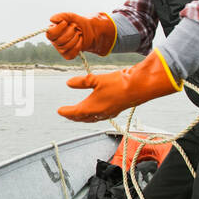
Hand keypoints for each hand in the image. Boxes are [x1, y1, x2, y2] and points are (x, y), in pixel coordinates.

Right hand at [46, 12, 115, 58]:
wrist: (90, 31)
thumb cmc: (78, 23)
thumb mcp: (70, 17)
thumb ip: (61, 16)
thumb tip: (52, 20)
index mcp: (52, 32)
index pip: (50, 33)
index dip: (59, 28)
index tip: (66, 23)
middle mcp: (54, 42)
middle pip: (60, 40)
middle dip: (70, 32)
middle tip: (75, 27)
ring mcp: (60, 49)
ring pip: (66, 47)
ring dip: (75, 38)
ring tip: (78, 33)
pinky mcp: (68, 55)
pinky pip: (72, 52)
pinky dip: (78, 45)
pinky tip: (80, 40)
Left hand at [57, 50, 180, 121]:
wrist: (139, 87)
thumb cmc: (119, 84)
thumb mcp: (96, 79)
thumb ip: (81, 82)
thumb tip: (69, 83)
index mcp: (92, 108)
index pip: (75, 113)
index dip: (66, 112)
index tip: (59, 110)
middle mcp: (99, 114)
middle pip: (82, 118)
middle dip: (73, 116)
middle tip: (66, 114)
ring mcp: (108, 113)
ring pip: (91, 119)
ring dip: (82, 117)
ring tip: (77, 114)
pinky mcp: (115, 110)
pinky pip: (99, 117)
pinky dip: (92, 115)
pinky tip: (94, 111)